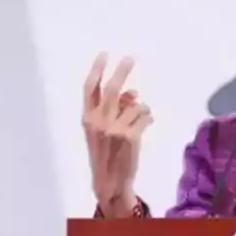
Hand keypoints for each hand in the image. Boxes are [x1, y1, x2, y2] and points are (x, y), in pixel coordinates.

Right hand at [82, 54, 152, 214]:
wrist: (110, 181)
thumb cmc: (106, 154)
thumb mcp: (100, 131)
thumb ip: (112, 110)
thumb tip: (133, 93)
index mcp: (87, 118)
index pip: (90, 88)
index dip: (97, 69)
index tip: (105, 55)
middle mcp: (99, 121)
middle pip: (113, 88)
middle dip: (122, 70)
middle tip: (131, 58)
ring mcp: (115, 128)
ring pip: (135, 105)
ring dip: (141, 109)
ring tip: (139, 122)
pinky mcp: (131, 136)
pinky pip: (145, 116)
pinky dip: (148, 119)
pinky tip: (144, 127)